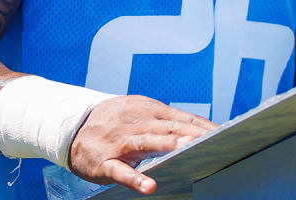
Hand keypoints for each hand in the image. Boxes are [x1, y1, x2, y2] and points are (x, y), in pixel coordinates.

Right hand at [68, 95, 216, 193]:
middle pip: (167, 127)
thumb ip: (167, 120)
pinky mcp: (104, 162)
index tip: (224, 132)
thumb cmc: (115, 122)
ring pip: (146, 142)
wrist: (71, 128)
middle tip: (212, 137)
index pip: (179, 117)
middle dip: (190, 132)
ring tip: (187, 148)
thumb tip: (202, 126)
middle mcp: (133, 122)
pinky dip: (135, 178)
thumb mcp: (139, 112)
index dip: (201, 125)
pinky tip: (149, 186)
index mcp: (145, 108)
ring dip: (167, 144)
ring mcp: (118, 142)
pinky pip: (121, 171)